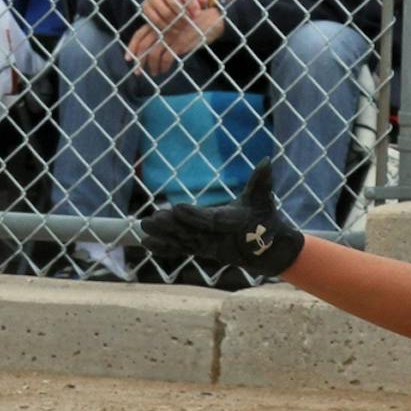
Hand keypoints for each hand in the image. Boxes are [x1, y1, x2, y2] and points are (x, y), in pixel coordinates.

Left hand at [128, 0, 223, 74]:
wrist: (212, 19)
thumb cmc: (193, 23)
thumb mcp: (175, 25)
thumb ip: (164, 33)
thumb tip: (152, 50)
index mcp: (159, 22)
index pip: (139, 34)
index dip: (132, 47)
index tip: (128, 59)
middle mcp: (162, 27)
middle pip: (143, 45)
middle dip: (139, 61)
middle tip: (138, 73)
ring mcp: (170, 35)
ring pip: (153, 54)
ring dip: (152, 67)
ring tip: (154, 73)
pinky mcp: (179, 42)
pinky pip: (167, 58)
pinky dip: (164, 67)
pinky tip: (164, 70)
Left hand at [140, 161, 304, 276]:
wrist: (266, 249)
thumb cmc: (263, 218)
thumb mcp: (263, 198)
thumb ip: (261, 180)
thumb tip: (267, 161)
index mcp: (230, 223)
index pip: (209, 220)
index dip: (193, 216)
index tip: (176, 208)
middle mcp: (217, 238)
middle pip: (190, 232)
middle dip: (171, 226)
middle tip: (152, 218)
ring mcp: (207, 246)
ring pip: (182, 241)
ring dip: (162, 235)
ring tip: (143, 227)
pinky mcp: (200, 249)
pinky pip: (180, 249)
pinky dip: (164, 247)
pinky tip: (146, 243)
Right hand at [141, 0, 200, 27]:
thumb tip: (203, 1)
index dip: (192, 5)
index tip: (197, 15)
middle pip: (175, 4)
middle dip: (184, 17)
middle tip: (189, 24)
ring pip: (166, 14)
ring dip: (176, 24)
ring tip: (182, 28)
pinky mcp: (146, 8)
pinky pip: (157, 21)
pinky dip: (166, 27)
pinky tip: (173, 30)